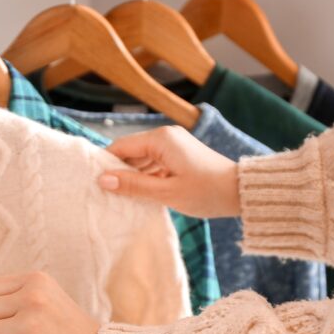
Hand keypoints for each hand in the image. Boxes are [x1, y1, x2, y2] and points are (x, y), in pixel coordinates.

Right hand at [97, 126, 240, 217]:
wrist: (240, 192)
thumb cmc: (206, 192)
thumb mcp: (166, 192)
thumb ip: (133, 185)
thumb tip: (103, 180)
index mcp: (160, 139)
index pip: (121, 147)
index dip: (106, 164)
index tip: (93, 183)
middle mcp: (166, 136)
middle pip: (131, 152)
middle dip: (119, 171)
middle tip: (105, 194)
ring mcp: (174, 144)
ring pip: (142, 159)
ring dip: (133, 176)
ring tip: (121, 197)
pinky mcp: (180, 155)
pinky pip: (155, 163)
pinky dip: (147, 177)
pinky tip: (141, 194)